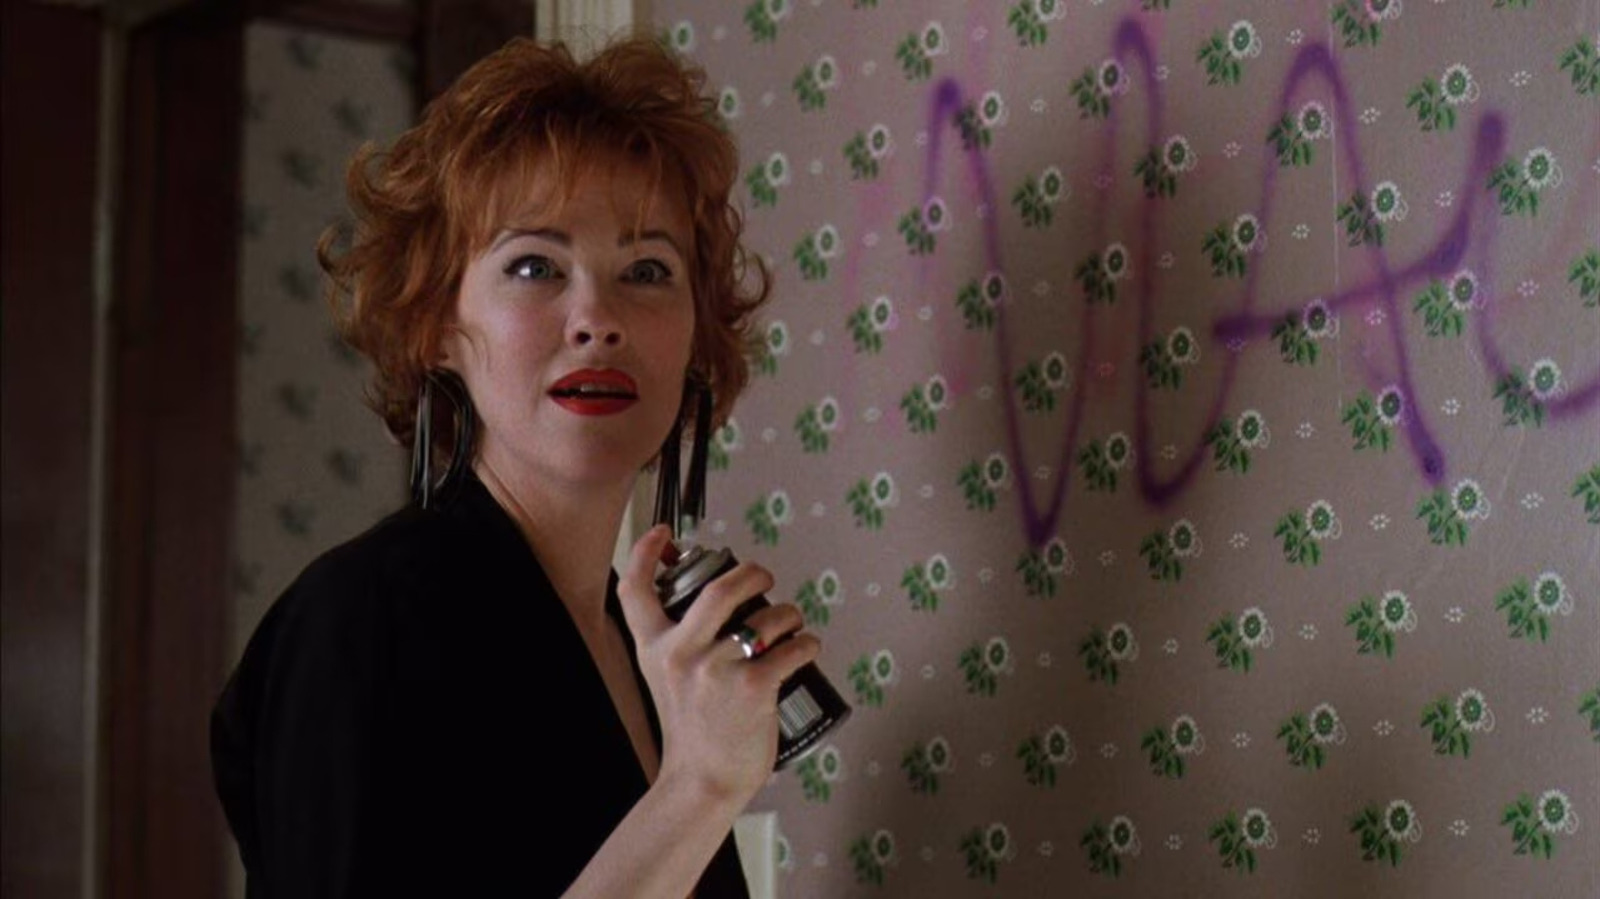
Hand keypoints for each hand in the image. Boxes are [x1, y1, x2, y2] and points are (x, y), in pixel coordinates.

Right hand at [616, 525, 820, 805]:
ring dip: (788, 615)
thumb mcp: (665, 679)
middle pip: (718, 590)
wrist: (702, 780)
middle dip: (751, 574)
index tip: (661, 533)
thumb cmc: (692, 728)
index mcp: (654, 649)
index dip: (644, 554)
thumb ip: (678, 641)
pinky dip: (807, 643)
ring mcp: (716, 670)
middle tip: (763, 579)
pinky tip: (806, 648)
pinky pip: (793, 648)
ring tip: (791, 624)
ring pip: (767, 617)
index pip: (635, 591)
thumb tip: (714, 598)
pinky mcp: (753, 688)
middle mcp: (680, 654)